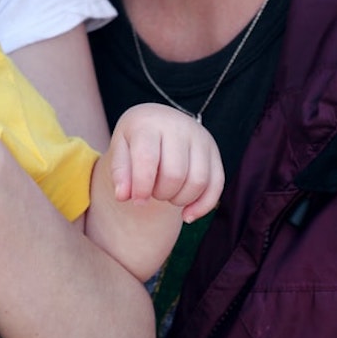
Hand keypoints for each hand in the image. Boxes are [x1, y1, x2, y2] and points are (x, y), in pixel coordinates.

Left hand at [108, 103, 223, 222]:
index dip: (142, 186)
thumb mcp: (121, 150)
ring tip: (166, 195)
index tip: (137, 200)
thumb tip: (123, 196)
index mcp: (149, 123)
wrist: (158, 122)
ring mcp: (201, 138)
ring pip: (198, 181)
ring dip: (180, 200)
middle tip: (152, 192)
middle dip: (161, 193)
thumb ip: (120, 173)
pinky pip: (216, 185)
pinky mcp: (215, 152)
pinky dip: (202, 206)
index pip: (148, 159)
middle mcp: (179, 126)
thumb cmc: (136, 140)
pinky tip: (186, 215)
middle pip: (175, 174)